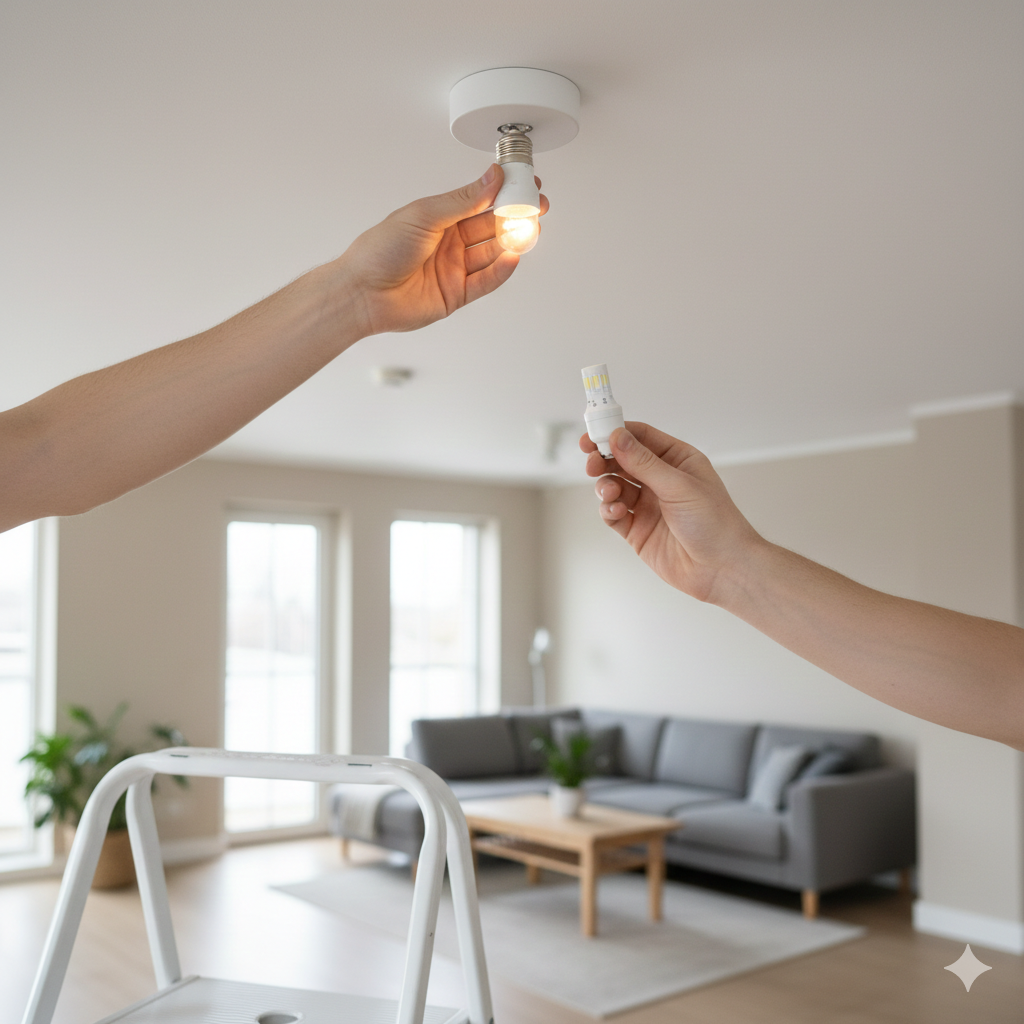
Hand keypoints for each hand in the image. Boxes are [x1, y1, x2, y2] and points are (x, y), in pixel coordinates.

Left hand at [337, 164, 548, 335]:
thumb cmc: (380, 250)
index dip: (504, 193)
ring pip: (492, 253)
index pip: (480, 202)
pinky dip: (501, 270)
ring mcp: (454, 269)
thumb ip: (463, 200)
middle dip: (515, 217)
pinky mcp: (456, 295)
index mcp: (440, 218)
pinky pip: (485, 281)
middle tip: (537, 206)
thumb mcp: (424, 215)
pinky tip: (512, 257)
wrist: (363, 292)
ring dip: (511, 242)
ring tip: (528, 230)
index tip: (526, 183)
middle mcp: (449, 243)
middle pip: (491, 227)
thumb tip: (492, 177)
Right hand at [581, 422, 763, 603]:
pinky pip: (613, 513)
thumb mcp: (679, 486)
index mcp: (676, 460)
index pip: (640, 437)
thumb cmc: (715, 523)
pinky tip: (616, 510)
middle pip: (621, 460)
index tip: (593, 434)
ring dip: (606, 485)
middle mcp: (660, 480)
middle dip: (603, 459)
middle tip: (592, 462)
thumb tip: (617, 436)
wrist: (722, 569)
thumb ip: (644, 462)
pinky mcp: (637, 529)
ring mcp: (648, 505)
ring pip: (614, 486)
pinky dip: (608, 509)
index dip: (615, 433)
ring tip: (610, 492)